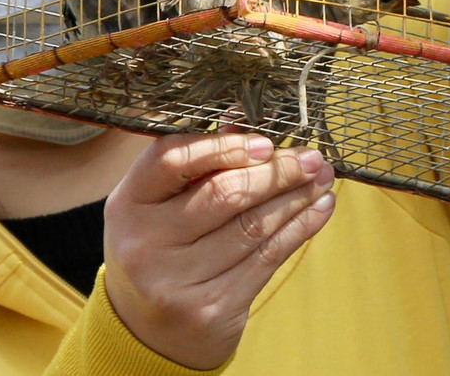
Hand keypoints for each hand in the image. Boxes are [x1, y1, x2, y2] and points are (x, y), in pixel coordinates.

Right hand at [103, 133, 335, 369]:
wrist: (147, 334)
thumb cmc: (159, 251)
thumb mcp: (159, 206)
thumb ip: (196, 163)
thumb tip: (240, 115)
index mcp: (128, 204)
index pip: (171, 159)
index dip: (223, 146)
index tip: (266, 142)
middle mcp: (145, 243)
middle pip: (223, 193)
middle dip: (276, 172)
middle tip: (310, 158)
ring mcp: (177, 280)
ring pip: (252, 226)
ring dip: (296, 198)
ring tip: (322, 179)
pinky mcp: (212, 308)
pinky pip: (267, 258)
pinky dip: (300, 228)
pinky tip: (318, 209)